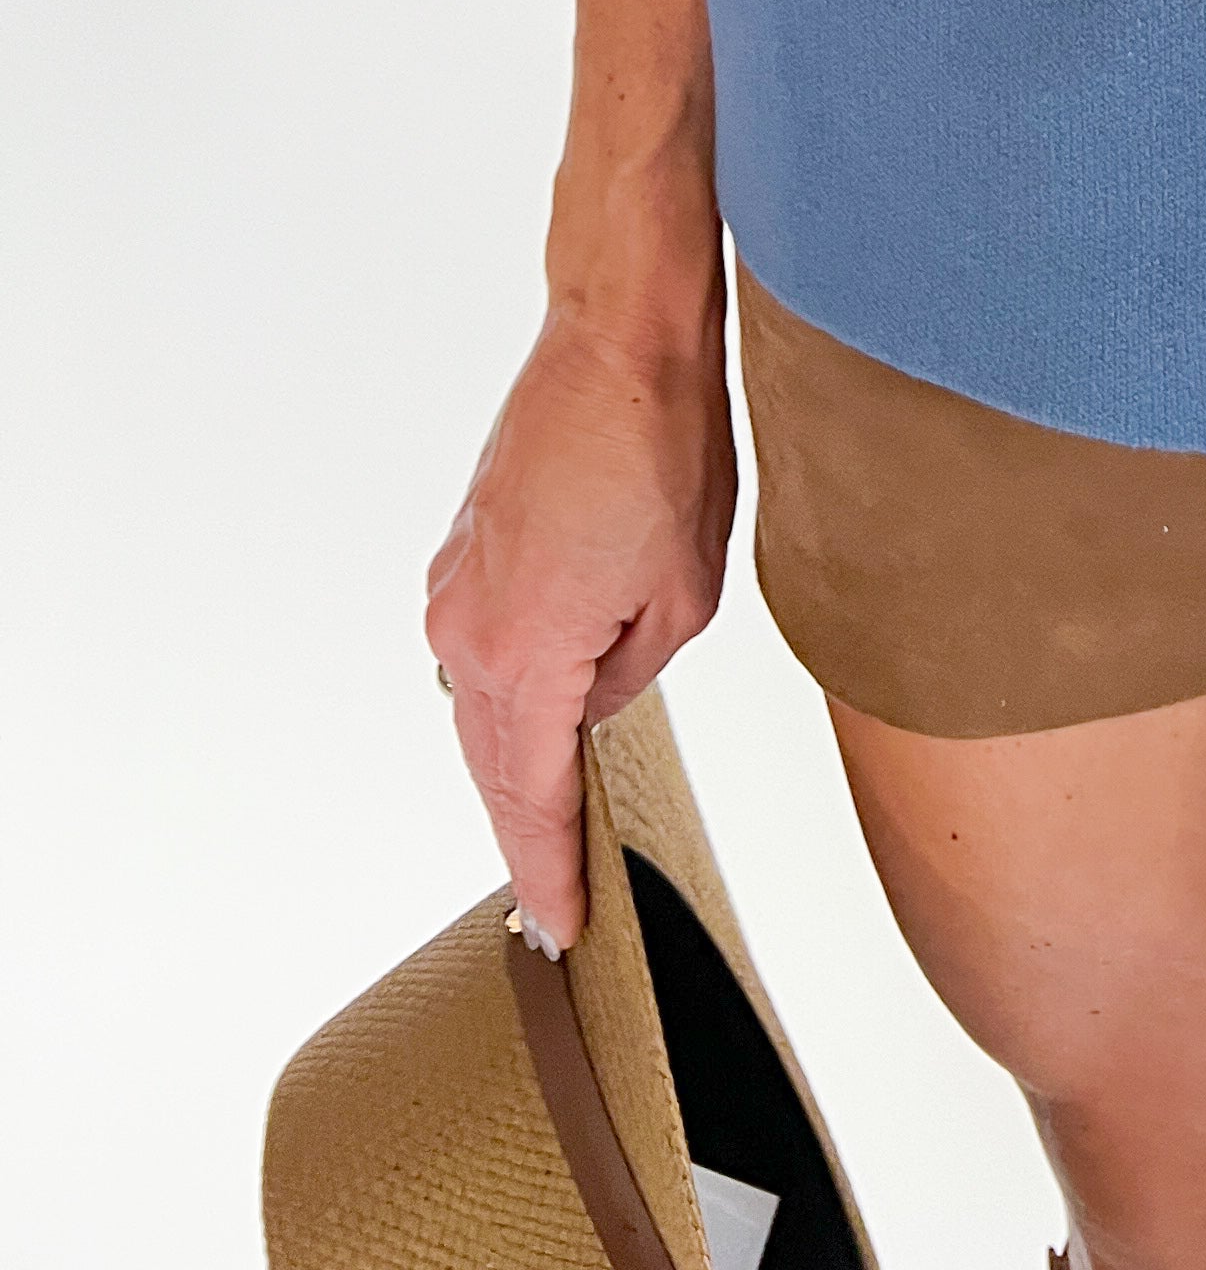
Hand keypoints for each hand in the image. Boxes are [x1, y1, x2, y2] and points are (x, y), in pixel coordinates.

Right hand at [423, 295, 734, 948]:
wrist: (621, 341)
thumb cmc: (663, 450)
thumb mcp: (683, 597)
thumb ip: (627, 680)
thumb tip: (591, 700)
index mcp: (523, 654)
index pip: (533, 796)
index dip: (549, 869)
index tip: (563, 927)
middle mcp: (468, 627)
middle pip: (494, 765)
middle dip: (526, 836)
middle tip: (556, 906)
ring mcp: (458, 585)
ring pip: (483, 709)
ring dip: (515, 766)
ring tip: (554, 830)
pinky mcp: (467, 550)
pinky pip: (483, 652)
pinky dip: (511, 698)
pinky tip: (543, 724)